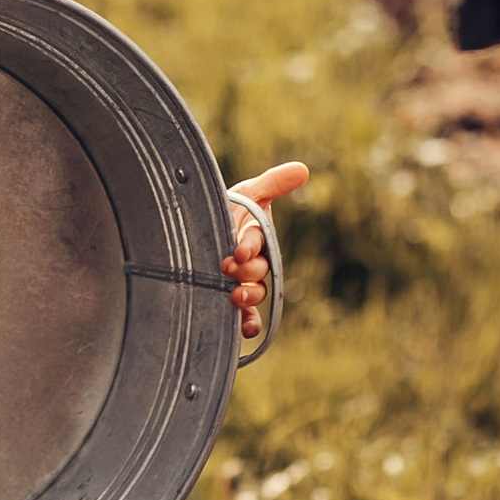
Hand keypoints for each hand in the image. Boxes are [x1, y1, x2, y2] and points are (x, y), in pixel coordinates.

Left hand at [220, 160, 308, 339]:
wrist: (197, 225)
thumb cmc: (226, 206)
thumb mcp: (249, 191)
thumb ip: (273, 183)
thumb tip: (302, 169)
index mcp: (257, 236)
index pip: (257, 242)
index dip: (250, 246)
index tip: (239, 248)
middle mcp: (253, 261)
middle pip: (257, 271)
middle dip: (246, 271)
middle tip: (228, 266)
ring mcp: (243, 280)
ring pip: (254, 293)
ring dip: (248, 298)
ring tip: (234, 296)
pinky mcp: (231, 296)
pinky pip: (246, 315)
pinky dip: (248, 324)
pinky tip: (244, 330)